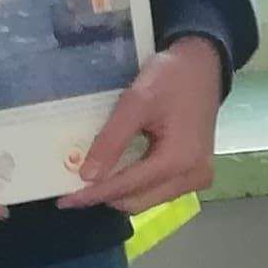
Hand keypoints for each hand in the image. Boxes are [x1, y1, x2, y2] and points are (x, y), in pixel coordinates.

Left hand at [59, 40, 223, 213]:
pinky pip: (158, 190)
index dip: (93, 194)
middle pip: (137, 201)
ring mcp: (197, 178)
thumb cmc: (171, 77)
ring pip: (147, 200)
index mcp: (179, 161)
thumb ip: (112, 140)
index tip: (64, 200)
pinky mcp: (195, 173)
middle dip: (104, 196)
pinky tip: (118, 171)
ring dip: (119, 191)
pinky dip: (135, 184)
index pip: (127, 187)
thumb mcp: (136, 103)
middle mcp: (192, 177)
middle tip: (74, 187)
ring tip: (94, 178)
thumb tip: (87, 176)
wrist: (203, 66)